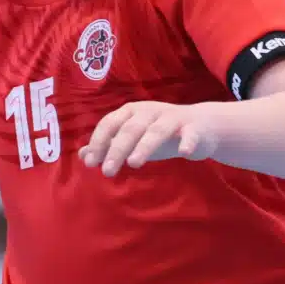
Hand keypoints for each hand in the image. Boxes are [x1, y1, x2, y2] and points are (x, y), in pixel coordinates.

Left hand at [81, 101, 217, 176]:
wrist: (201, 127)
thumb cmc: (160, 133)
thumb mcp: (132, 139)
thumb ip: (109, 145)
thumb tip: (83, 156)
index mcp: (131, 112)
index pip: (110, 123)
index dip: (99, 142)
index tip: (91, 162)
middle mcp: (149, 112)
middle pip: (130, 129)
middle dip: (117, 149)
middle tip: (107, 171)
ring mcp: (172, 119)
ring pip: (156, 131)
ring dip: (144, 146)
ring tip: (134, 164)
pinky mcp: (194, 128)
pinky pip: (191, 135)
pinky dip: (187, 142)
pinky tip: (183, 153)